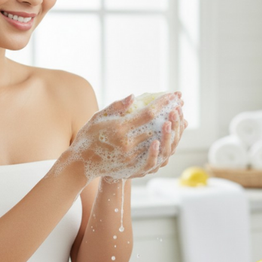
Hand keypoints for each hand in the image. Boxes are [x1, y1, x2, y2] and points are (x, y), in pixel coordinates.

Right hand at [60, 93, 183, 180]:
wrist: (81, 162)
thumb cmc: (88, 135)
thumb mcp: (98, 117)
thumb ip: (117, 107)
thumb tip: (134, 96)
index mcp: (120, 128)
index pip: (148, 113)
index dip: (162, 103)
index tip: (172, 95)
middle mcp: (127, 143)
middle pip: (156, 127)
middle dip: (170, 113)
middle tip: (180, 103)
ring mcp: (131, 157)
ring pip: (158, 142)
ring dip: (171, 129)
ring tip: (178, 118)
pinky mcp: (132, 167)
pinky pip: (154, 155)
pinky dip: (163, 145)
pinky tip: (168, 137)